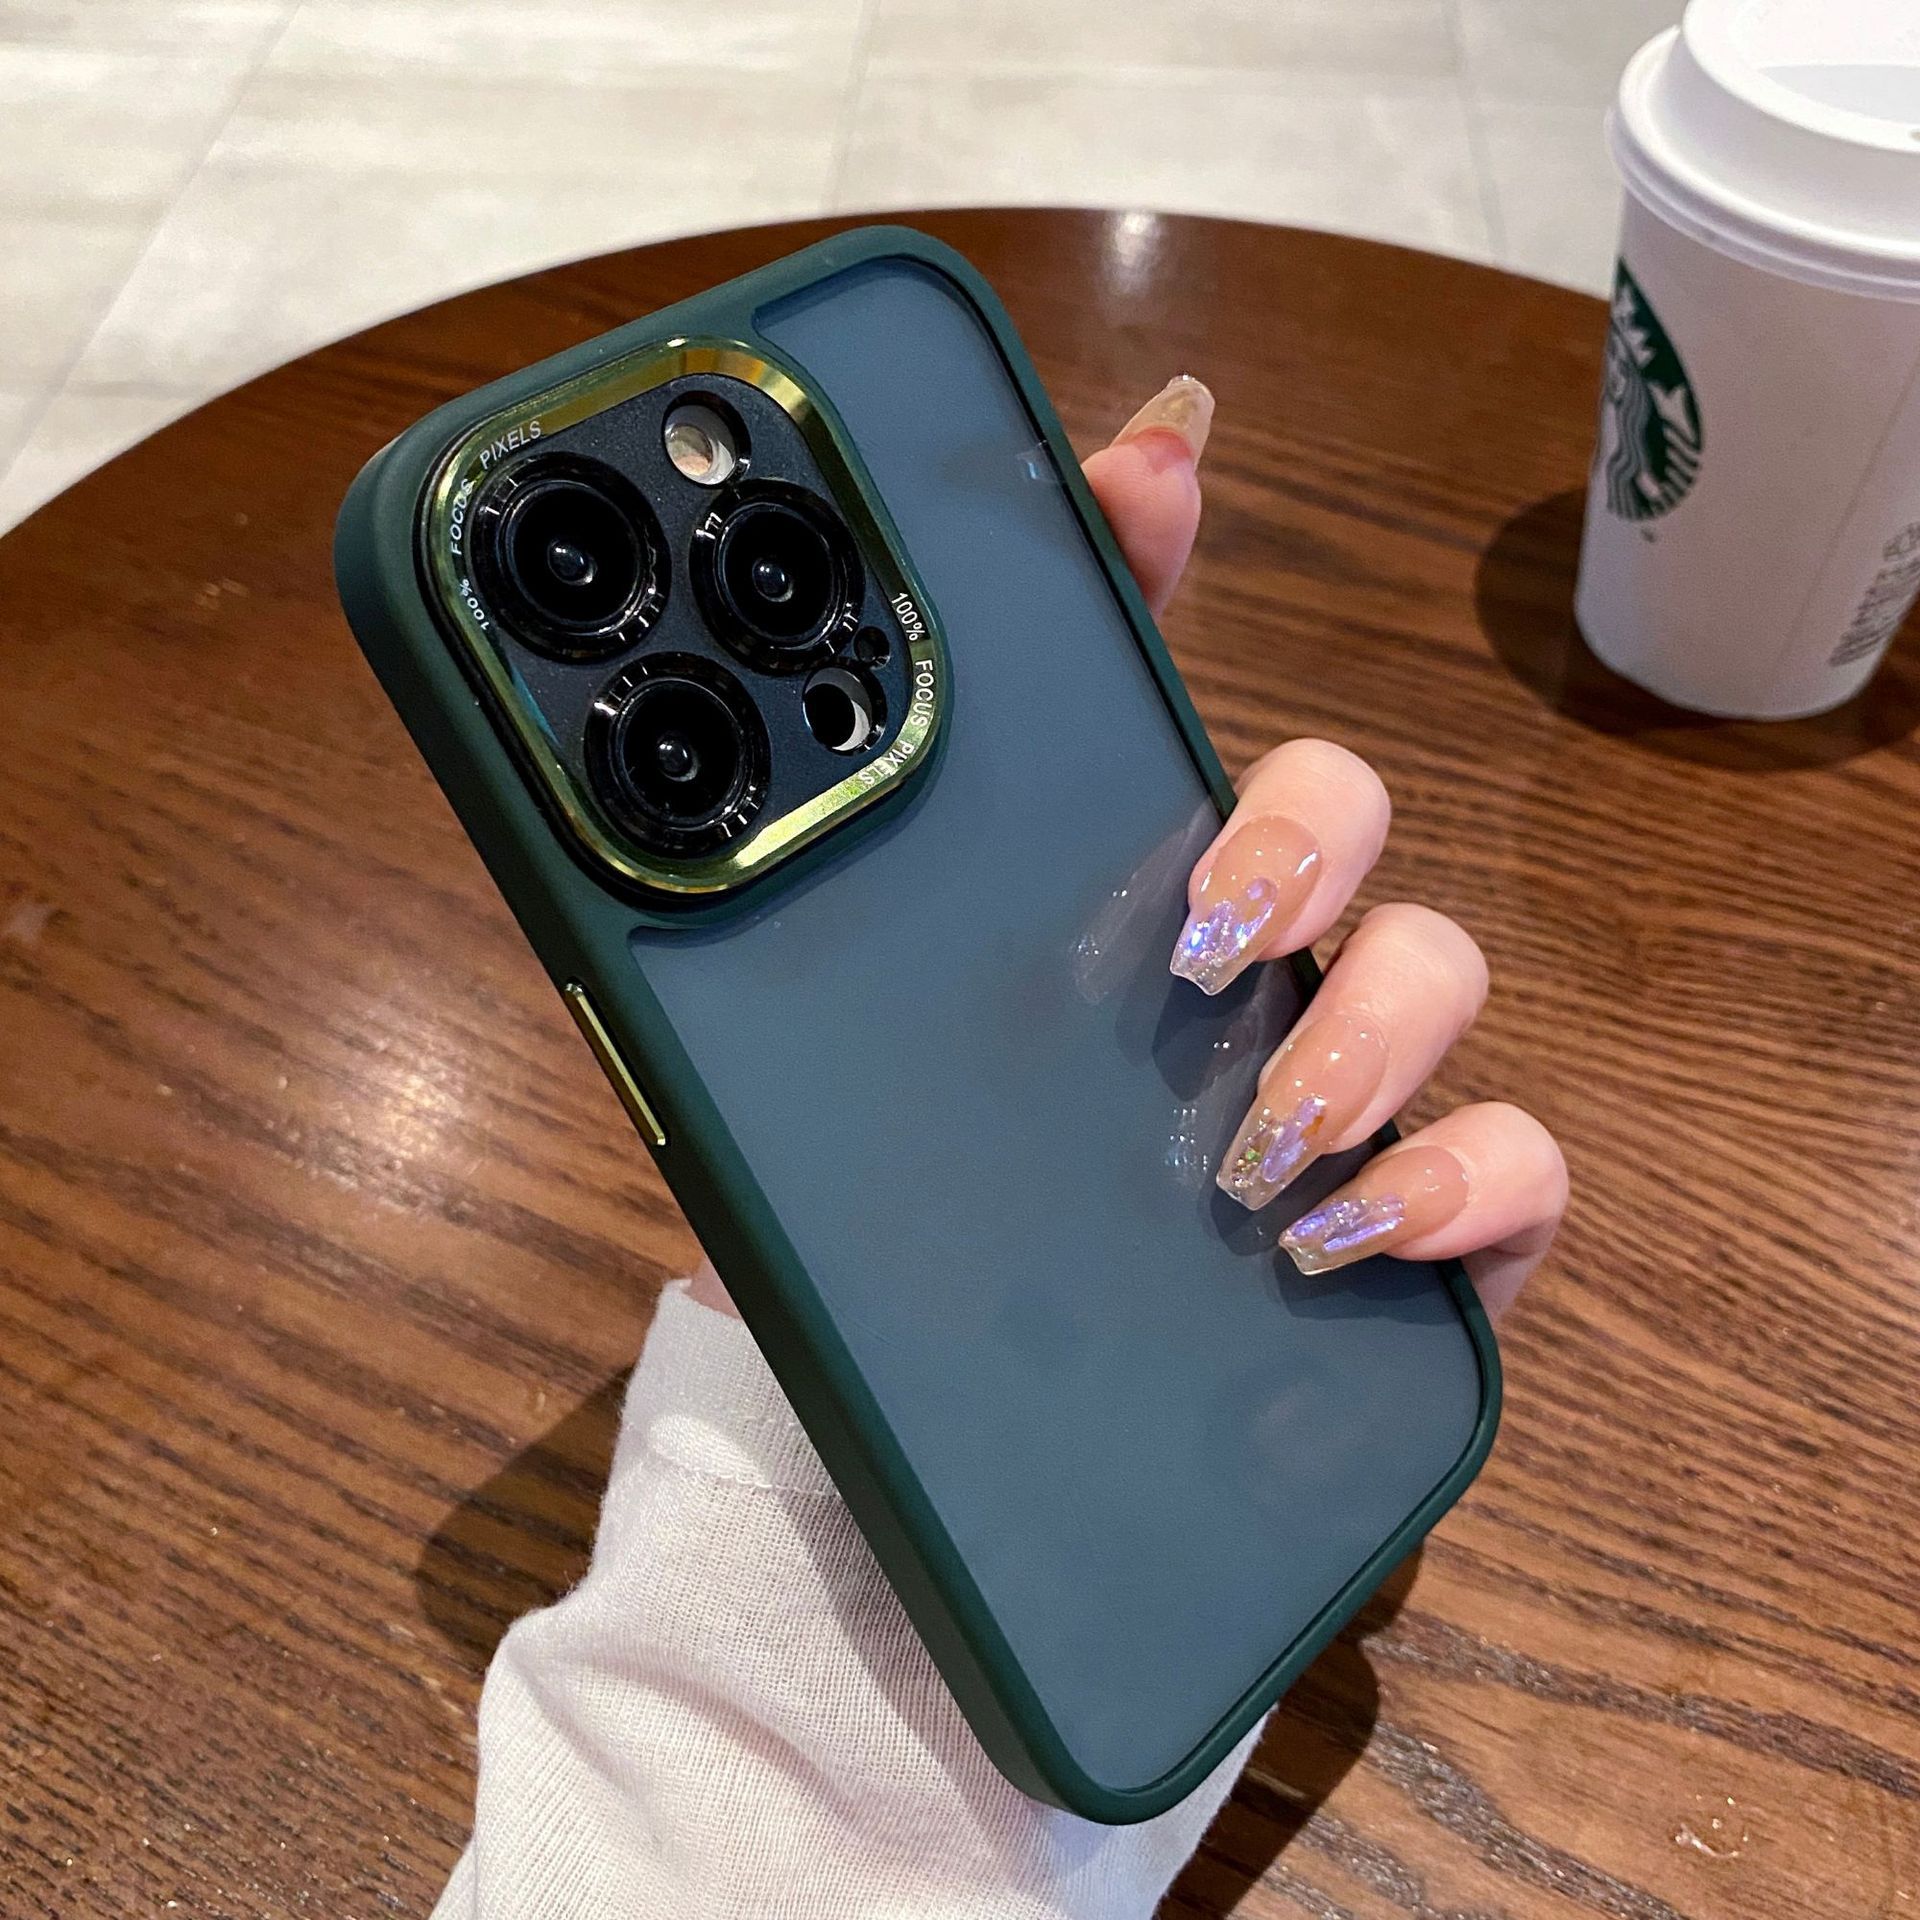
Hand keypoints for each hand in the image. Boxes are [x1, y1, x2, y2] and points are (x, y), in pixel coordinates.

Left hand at [692, 376, 1566, 1321]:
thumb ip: (811, 897)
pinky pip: (1518, 1162)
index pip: (1139, 690)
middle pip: (1337, 803)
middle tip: (1202, 939)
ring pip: (1443, 964)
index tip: (1153, 461)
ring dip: (1365, 1029)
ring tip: (1258, 1143)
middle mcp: (1233, 963)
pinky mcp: (1421, 1228)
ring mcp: (1340, 1086)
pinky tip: (1346, 1236)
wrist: (913, 1443)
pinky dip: (1459, 1182)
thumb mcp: (801, 1059)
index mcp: (1084, 897)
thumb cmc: (875, 1233)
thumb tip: (789, 736)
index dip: (1158, 550)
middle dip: (1294, 837)